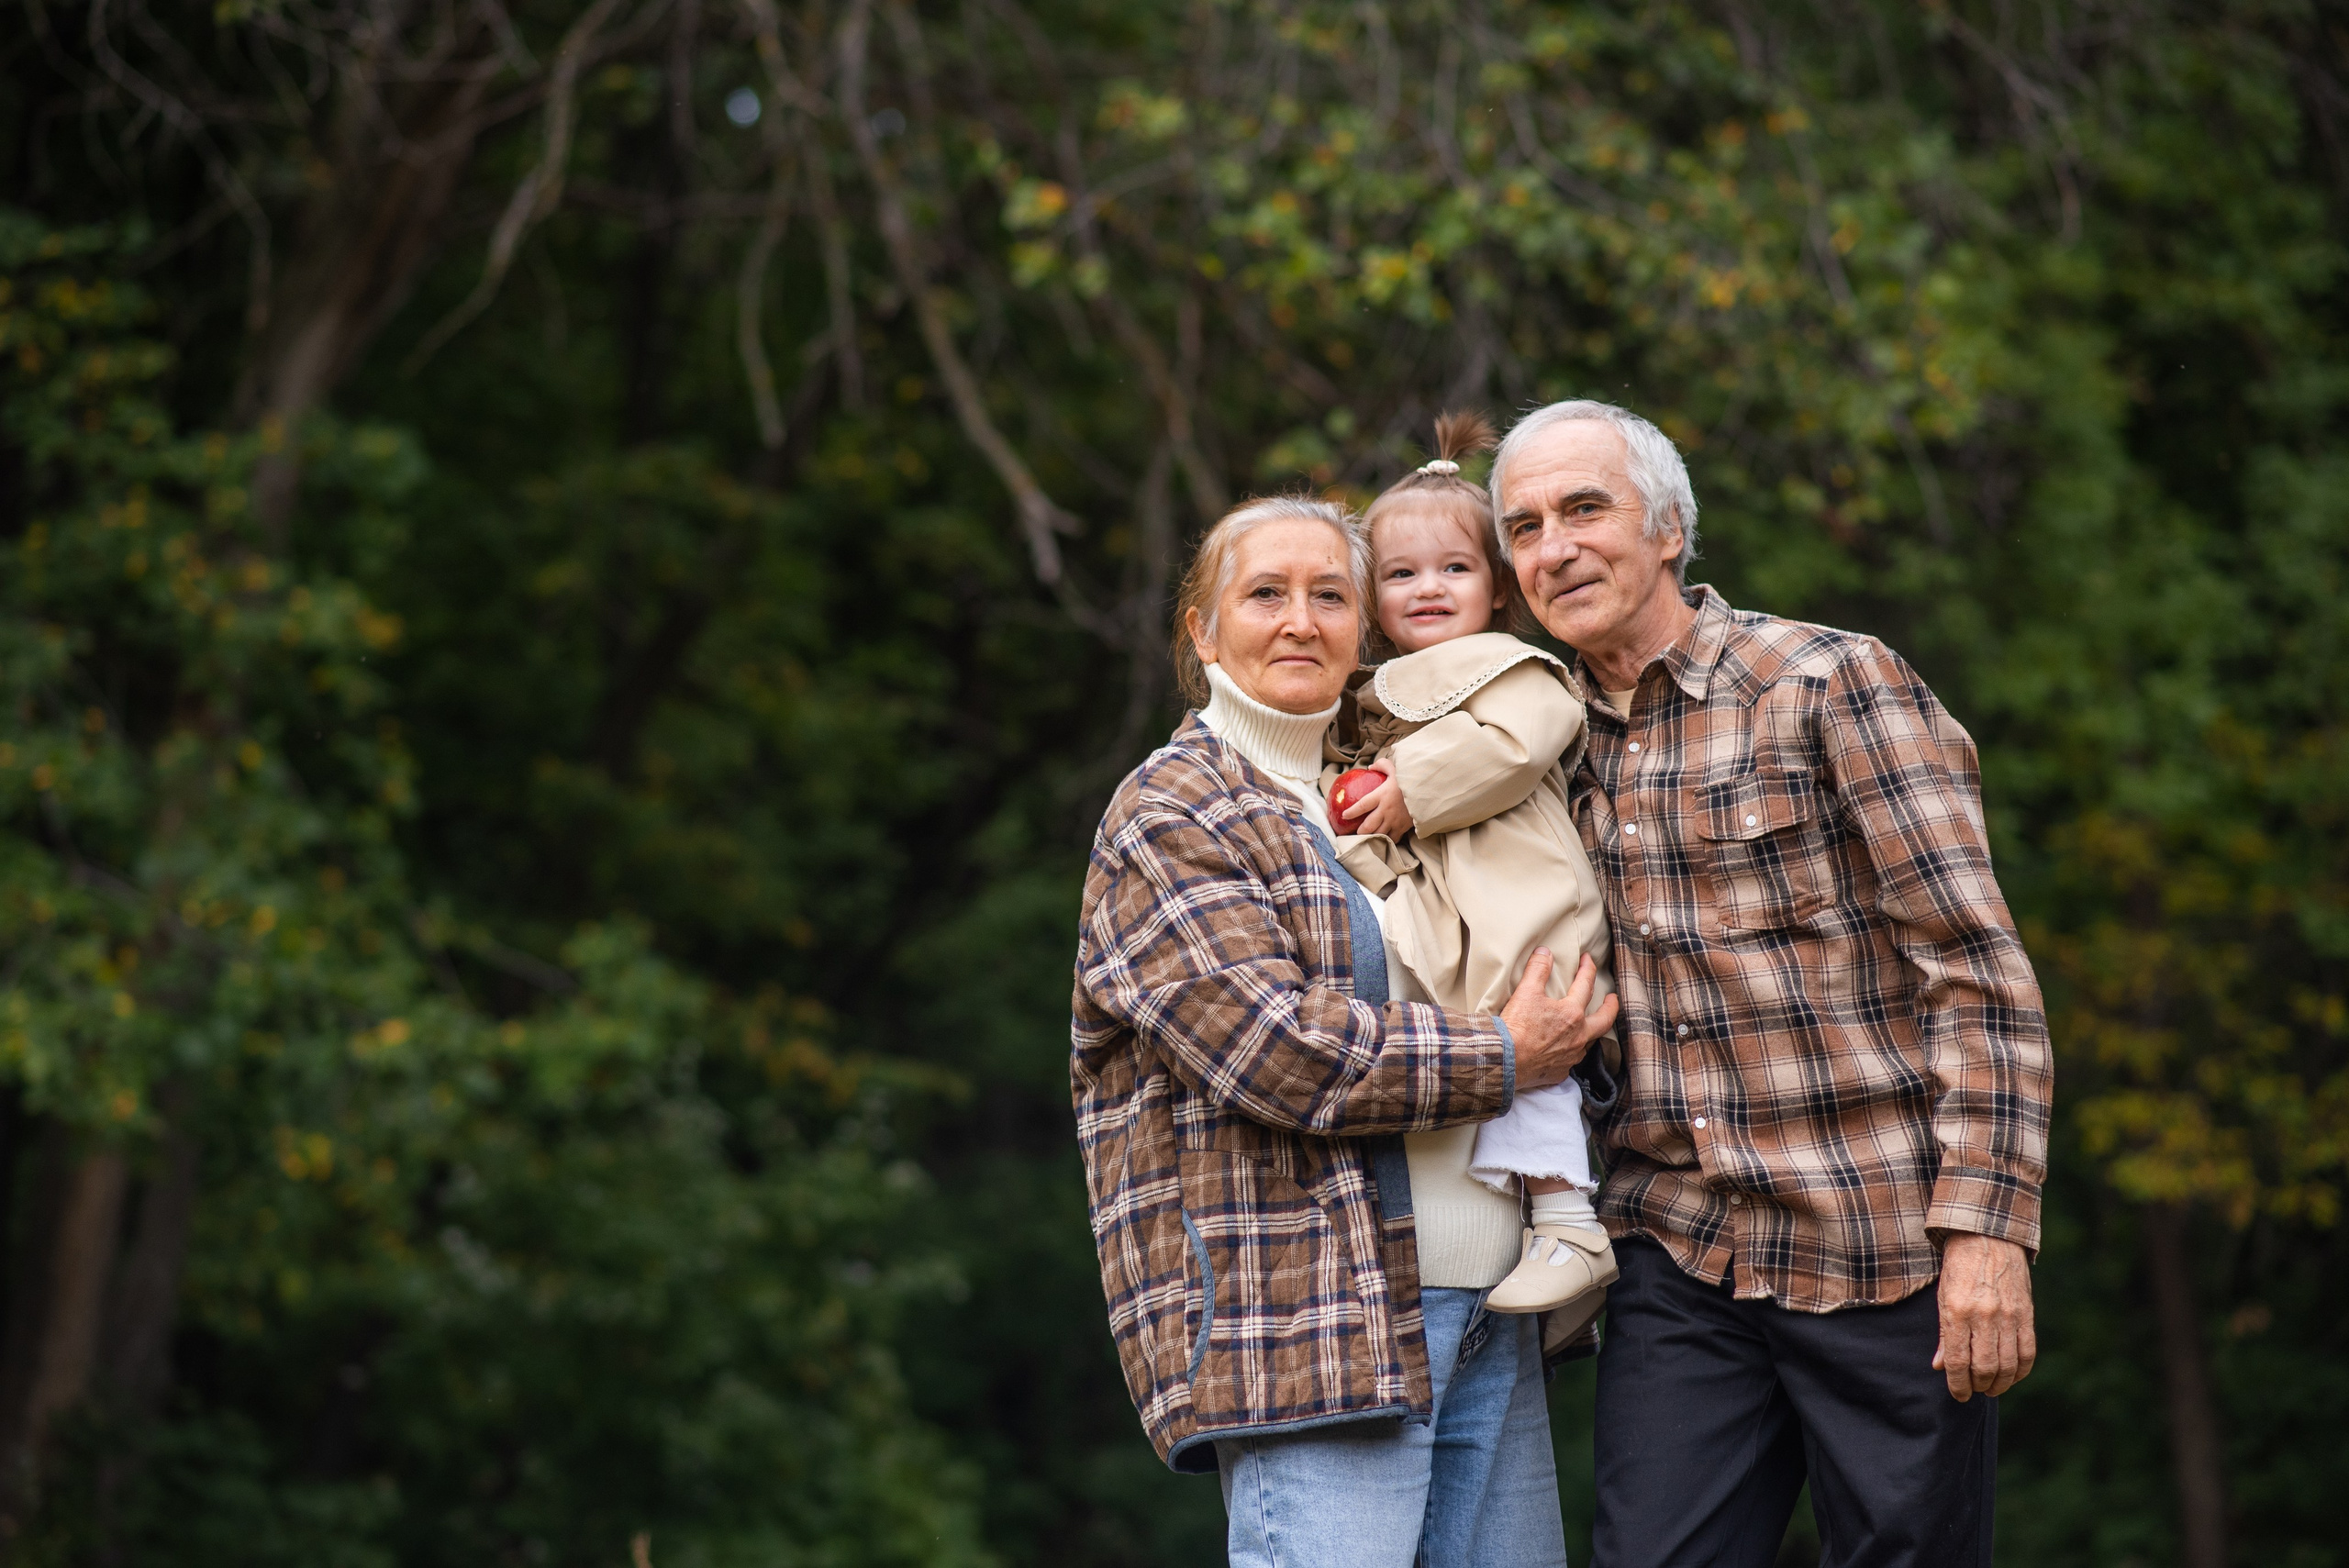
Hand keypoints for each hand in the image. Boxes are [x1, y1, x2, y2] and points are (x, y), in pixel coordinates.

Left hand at [1340, 761, 1414, 838]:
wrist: (1430, 790)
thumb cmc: (1412, 779)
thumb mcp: (1397, 768)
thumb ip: (1383, 765)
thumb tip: (1371, 766)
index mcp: (1381, 796)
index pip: (1361, 806)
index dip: (1351, 812)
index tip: (1344, 816)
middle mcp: (1386, 811)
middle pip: (1367, 826)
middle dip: (1359, 831)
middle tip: (1354, 833)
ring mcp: (1395, 821)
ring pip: (1378, 834)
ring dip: (1371, 838)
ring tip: (1365, 839)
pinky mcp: (1404, 827)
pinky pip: (1393, 838)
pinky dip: (1386, 840)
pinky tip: (1383, 840)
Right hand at [1497, 949, 1617, 1091]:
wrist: (1505, 1061)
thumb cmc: (1516, 1027)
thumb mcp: (1526, 992)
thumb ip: (1538, 969)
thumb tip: (1545, 952)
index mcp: (1572, 1014)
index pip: (1585, 985)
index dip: (1588, 969)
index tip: (1589, 959)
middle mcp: (1578, 1036)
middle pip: (1603, 1020)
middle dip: (1610, 1007)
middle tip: (1613, 999)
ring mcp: (1570, 1056)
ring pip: (1589, 1042)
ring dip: (1591, 1031)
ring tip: (1589, 1025)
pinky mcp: (1560, 1071)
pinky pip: (1572, 1060)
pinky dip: (1572, 1051)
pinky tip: (1566, 1049)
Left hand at [1932, 1234, 2036, 1400]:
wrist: (1987, 1236)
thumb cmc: (1959, 1267)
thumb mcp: (1943, 1297)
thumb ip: (1945, 1334)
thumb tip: (1941, 1367)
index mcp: (1957, 1311)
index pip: (1958, 1361)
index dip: (1958, 1385)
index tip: (1958, 1395)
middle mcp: (1984, 1316)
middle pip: (1985, 1367)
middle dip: (1979, 1386)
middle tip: (1974, 1391)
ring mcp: (2009, 1315)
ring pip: (2008, 1365)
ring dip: (2000, 1383)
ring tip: (1991, 1388)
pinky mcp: (2027, 1313)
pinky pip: (2028, 1352)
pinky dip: (2021, 1370)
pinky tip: (2012, 1375)